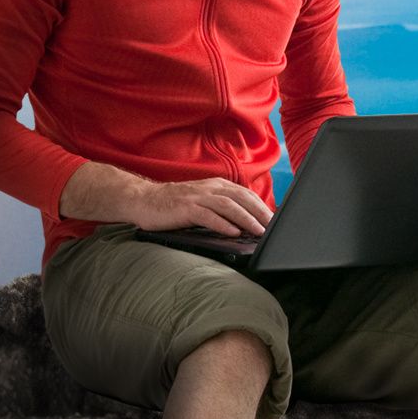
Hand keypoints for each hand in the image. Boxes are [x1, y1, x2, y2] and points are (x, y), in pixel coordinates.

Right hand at [66, 166, 274, 241]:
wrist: (143, 200)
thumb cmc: (173, 205)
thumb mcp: (201, 201)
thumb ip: (220, 208)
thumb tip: (243, 223)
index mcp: (215, 185)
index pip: (245, 194)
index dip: (261, 206)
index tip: (275, 220)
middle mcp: (209, 188)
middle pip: (241, 199)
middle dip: (260, 213)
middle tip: (274, 228)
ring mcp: (197, 197)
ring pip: (228, 206)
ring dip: (246, 219)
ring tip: (259, 231)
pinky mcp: (185, 208)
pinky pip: (208, 216)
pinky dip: (223, 224)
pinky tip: (234, 233)